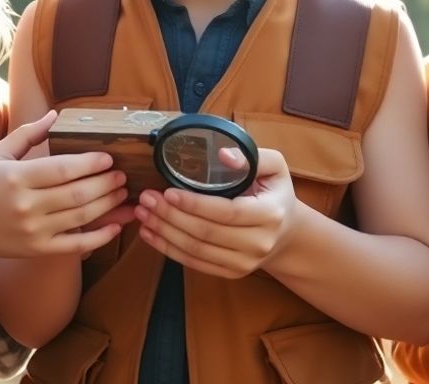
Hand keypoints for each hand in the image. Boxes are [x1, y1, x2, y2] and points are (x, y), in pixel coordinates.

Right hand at [0, 111, 128, 272]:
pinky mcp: (38, 249)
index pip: (62, 169)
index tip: (109, 157)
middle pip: (77, 194)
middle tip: (122, 174)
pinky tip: (115, 227)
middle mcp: (26, 205)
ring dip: (108, 205)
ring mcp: (33, 231)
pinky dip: (99, 238)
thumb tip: (56, 114)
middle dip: (105, 183)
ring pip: (81, 217)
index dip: (90, 163)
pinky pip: (75, 246)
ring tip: (122, 193)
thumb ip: (27, 134)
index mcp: (16, 178)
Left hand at [133, 147, 297, 278]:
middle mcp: (259, 243)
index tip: (168, 191)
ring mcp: (245, 263)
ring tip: (142, 213)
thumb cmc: (274, 192)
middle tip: (146, 198)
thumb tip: (222, 154)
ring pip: (196, 251)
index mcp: (269, 214)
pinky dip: (168, 249)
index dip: (194, 204)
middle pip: (206, 233)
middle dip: (170, 216)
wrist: (286, 232)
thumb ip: (251, 156)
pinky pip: (194, 264)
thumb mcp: (274, 167)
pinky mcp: (232, 273)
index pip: (226, 212)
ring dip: (164, 232)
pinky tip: (150, 234)